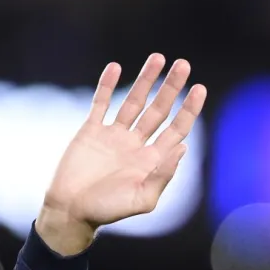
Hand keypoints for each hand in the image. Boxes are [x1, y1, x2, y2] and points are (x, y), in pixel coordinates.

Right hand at [37, 54, 206, 254]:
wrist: (70, 211)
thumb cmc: (107, 211)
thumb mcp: (142, 199)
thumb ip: (163, 174)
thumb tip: (182, 147)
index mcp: (152, 160)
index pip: (176, 129)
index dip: (189, 110)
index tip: (199, 89)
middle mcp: (136, 144)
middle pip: (159, 110)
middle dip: (172, 88)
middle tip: (184, 65)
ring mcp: (113, 136)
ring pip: (133, 101)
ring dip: (146, 80)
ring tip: (158, 58)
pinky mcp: (90, 131)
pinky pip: (100, 103)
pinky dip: (107, 86)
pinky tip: (116, 68)